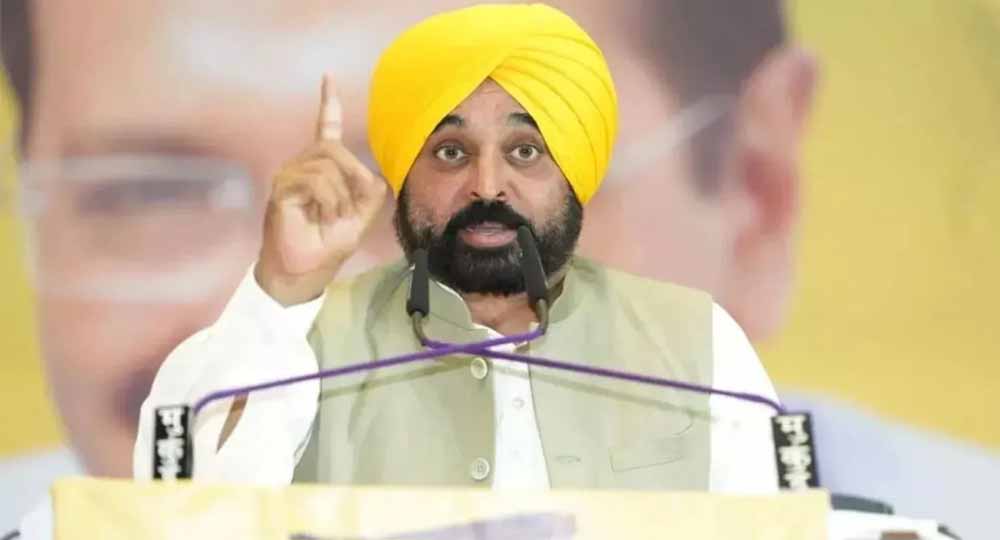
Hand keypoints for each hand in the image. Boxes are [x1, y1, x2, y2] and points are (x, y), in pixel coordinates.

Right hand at [256, 73, 386, 305]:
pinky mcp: (281, 189)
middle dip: (353, 177)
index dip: (328, 103)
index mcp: (321, 170)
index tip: (328, 78)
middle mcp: (302, 167)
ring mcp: (289, 176)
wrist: (304, 273)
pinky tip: (323, 215)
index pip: (325, 129)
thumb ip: (371, 193)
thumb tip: (373, 176)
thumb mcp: (361, 218)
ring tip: (332, 217)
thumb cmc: (328, 245)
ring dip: (341, 195)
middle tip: (350, 209)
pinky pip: (316, 180)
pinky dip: (329, 199)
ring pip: (328, 164)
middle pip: (334, 148)